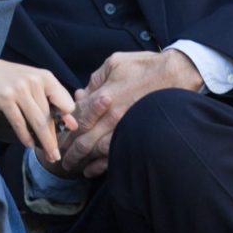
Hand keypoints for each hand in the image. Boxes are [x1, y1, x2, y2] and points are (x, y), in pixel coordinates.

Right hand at [0, 54, 77, 160]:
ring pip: (37, 121)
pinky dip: (25, 136)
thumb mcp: (30, 81)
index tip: (68, 133)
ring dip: (43, 142)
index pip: (66, 103)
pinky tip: (28, 144)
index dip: (66, 120)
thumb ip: (49, 97)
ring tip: (48, 155)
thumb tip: (70, 122)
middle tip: (56, 155)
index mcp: (45, 76)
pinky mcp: (5, 97)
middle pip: (50, 116)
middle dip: (54, 138)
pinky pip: (19, 122)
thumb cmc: (6, 78)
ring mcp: (19, 88)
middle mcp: (34, 80)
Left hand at [60, 50, 202, 176]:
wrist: (175, 76)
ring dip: (80, 159)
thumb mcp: (114, 62)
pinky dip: (100, 166)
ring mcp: (122, 128)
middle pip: (81, 136)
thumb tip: (84, 93)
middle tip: (57, 155)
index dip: (64, 125)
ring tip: (70, 165)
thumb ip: (96, 78)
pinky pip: (113, 155)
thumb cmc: (145, 66)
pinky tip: (91, 170)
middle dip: (67, 148)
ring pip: (94, 150)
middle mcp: (109, 115)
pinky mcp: (134, 136)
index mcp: (102, 95)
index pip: (76, 115)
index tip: (56, 133)